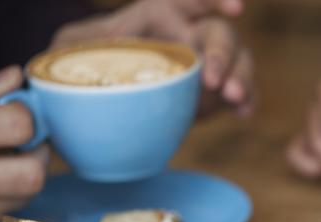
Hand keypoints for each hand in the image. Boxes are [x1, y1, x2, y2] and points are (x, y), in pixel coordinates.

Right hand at [0, 67, 49, 221]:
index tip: (14, 105)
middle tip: (22, 135)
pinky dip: (6, 188)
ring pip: (22, 196)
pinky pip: (1, 209)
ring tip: (1, 151)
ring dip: (25, 171)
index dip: (23, 111)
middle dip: (35, 152)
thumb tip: (14, 77)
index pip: (17, 126)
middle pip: (30, 176)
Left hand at [51, 0, 252, 115]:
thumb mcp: (75, 44)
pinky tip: (244, 113)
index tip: (237, 8)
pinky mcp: (217, 92)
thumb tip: (73, 59)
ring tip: (236, 99)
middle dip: (223, 55)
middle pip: (220, 34)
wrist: (108, 90)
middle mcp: (192, 33)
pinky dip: (247, 101)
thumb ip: (77, 44)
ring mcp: (209, 63)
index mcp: (164, 12)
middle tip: (214, 82)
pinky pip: (242, 92)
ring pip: (239, 62)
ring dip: (241, 79)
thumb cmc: (93, 56)